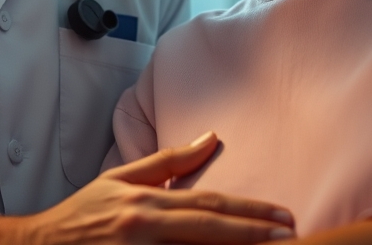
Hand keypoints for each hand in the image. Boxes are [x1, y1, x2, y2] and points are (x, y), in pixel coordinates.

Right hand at [0, 131, 294, 244]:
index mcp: (146, 203)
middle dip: (253, 234)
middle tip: (290, 234)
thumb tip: (212, 137)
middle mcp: (144, 228)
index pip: (208, 206)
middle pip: (209, 230)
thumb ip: (168, 162)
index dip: (249, 212)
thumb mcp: (119, 180)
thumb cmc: (81, 216)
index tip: (282, 216)